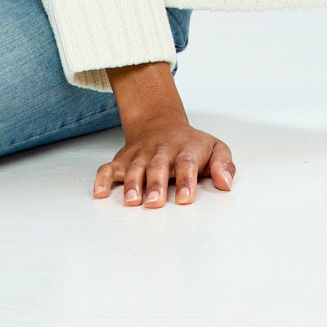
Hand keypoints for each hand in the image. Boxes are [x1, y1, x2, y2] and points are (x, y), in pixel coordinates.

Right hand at [93, 111, 234, 206]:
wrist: (160, 123)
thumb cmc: (190, 145)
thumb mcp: (215, 148)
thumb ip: (224, 164)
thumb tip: (226, 183)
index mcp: (185, 150)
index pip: (186, 164)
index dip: (186, 180)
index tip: (185, 197)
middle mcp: (161, 151)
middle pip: (158, 166)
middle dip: (156, 185)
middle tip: (156, 203)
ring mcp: (140, 155)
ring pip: (134, 168)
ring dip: (132, 184)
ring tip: (132, 201)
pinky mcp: (123, 159)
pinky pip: (109, 167)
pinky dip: (103, 179)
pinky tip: (100, 193)